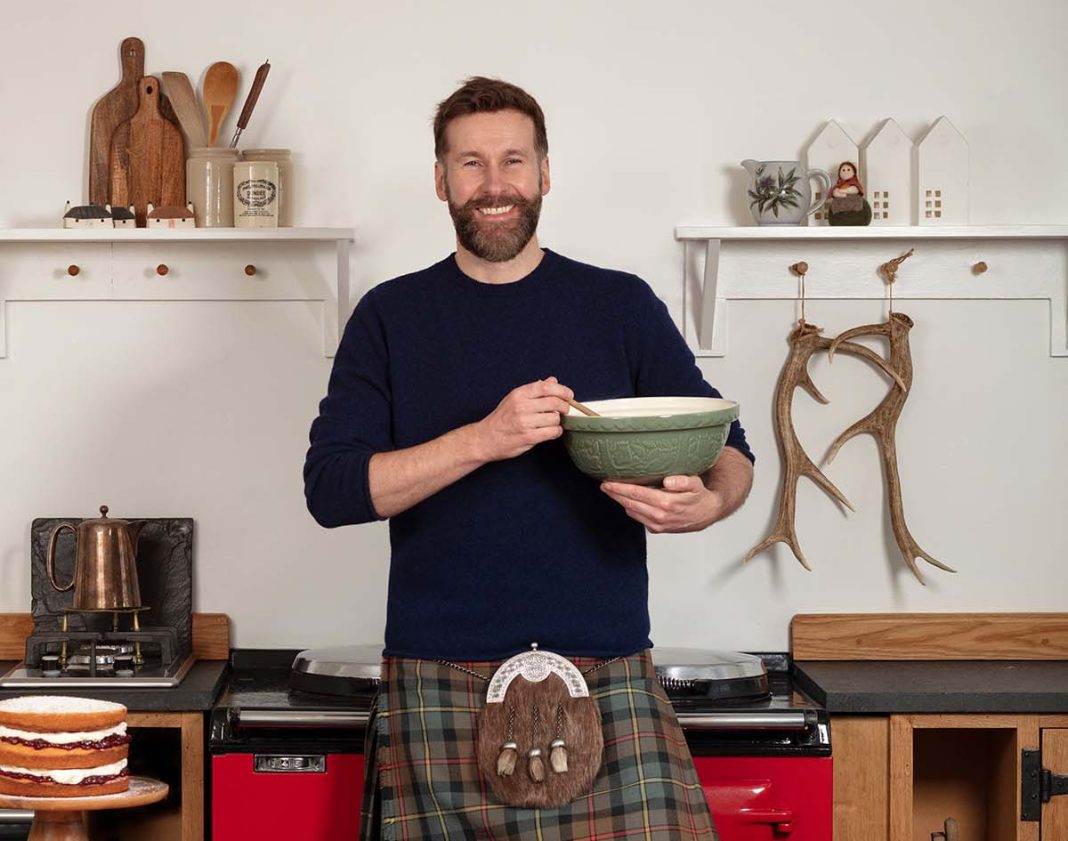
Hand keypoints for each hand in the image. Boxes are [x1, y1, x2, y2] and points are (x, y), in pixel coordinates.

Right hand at [475, 376, 573, 461]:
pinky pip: (552, 432)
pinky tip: (551, 431)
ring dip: (557, 422)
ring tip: (551, 423)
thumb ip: (534, 390)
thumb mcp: (514, 399)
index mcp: (519, 394)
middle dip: (564, 406)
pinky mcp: (528, 437)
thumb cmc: (501, 419)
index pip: (546, 387)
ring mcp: (525, 422)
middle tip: (564, 410)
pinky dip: (556, 432)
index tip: (569, 395)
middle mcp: (522, 406)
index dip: (562, 390)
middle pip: (554, 402)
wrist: (485, 438)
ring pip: (555, 419)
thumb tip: (552, 380)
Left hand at [600, 474, 724, 533]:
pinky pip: (638, 518)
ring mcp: (657, 524)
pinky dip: (631, 509)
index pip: (637, 494)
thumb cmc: (698, 495)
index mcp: (667, 503)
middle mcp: (660, 516)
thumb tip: (668, 482)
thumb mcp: (694, 483)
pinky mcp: (657, 529)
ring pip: (632, 511)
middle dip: (615, 494)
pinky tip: (627, 500)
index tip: (607, 482)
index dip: (620, 488)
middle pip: (630, 503)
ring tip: (612, 491)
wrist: (706, 514)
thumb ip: (682, 481)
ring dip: (621, 501)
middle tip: (604, 485)